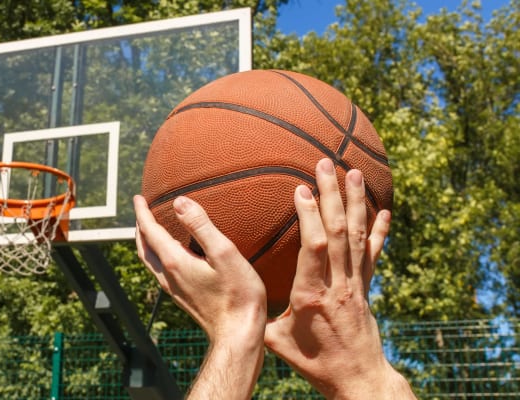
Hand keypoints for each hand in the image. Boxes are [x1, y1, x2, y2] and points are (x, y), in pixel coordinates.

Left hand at [134, 195, 265, 398]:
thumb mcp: (223, 253)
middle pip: (144, 248)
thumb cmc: (238, 295)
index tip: (138, 197)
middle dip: (140, 227)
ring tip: (151, 229)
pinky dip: (158, 255)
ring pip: (150, 261)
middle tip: (142, 210)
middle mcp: (169, 276)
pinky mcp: (184, 298)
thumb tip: (178, 202)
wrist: (239, 335)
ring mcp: (175, 289)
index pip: (150, 231)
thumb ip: (201, 226)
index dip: (142, 212)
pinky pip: (161, 271)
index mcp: (175, 262)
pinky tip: (173, 255)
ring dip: (147, 242)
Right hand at [264, 158, 414, 398]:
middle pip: (338, 232)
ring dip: (356, 202)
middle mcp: (337, 284)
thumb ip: (261, 316)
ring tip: (355, 173)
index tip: (302, 189)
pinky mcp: (366, 288)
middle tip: (327, 165)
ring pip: (357, 236)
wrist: (357, 377)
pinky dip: (379, 230)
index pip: (314, 248)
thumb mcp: (277, 341)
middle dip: (332, 195)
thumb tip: (235, 295)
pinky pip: (374, 254)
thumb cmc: (313, 362)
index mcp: (311, 294)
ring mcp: (355, 284)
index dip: (310, 217)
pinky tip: (383, 210)